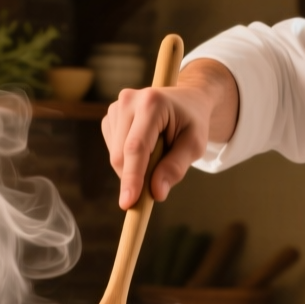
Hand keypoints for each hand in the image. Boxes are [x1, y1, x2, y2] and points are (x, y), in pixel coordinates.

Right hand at [101, 59, 237, 208]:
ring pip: (115, 156)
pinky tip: (146, 149)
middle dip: (135, 178)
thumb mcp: (194, 145)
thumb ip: (176, 167)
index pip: (136, 147)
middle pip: (121, 154)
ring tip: (158, 154)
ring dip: (134, 168)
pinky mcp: (110, 118)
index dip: (131, 177)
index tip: (128, 203)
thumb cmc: (193, 123)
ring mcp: (116, 108)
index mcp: (152, 103)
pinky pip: (113, 151)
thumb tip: (156, 193)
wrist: (187, 101)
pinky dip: (129, 160)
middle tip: (156, 187)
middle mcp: (128, 101)